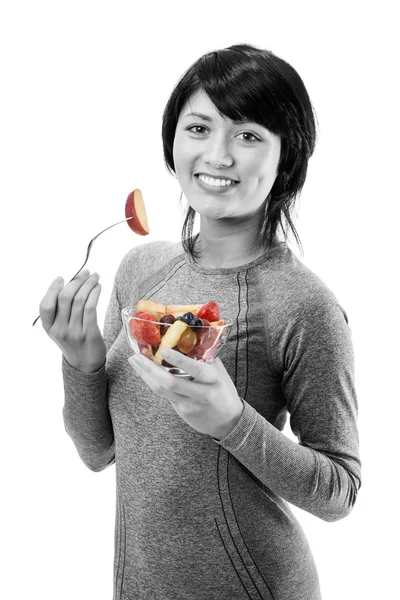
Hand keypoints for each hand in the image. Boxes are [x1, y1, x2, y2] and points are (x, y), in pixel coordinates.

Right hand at [39, 270, 105, 372]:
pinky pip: (90, 308)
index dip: (52, 288)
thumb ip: (60, 310)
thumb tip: (71, 282)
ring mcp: (74, 332)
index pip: (45, 305)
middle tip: (86, 273)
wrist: (85, 364)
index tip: (62, 278)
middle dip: (76, 281)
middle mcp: (59, 330)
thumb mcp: (59, 328)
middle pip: (65, 298)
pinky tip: (98, 287)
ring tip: (95, 277)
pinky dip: (94, 294)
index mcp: (48, 327)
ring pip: (79, 300)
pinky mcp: (89, 333)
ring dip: (88, 284)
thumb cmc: (73, 340)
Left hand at [128, 349, 243, 439]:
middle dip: (150, 369)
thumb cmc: (223, 391)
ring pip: (163, 390)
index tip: (164, 350)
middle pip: (171, 383)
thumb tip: (192, 336)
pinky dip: (153, 382)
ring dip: (146, 375)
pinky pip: (165, 395)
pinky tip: (145, 372)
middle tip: (136, 356)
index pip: (196, 369)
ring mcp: (190, 404)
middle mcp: (201, 393)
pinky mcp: (182, 411)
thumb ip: (206, 357)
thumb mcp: (220, 372)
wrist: (228, 422)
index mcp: (213, 379)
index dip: (180, 360)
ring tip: (135, 361)